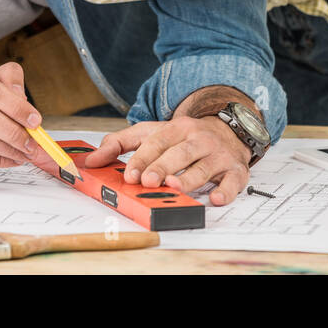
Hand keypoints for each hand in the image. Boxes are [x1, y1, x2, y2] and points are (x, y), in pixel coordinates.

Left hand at [84, 115, 250, 205]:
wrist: (228, 129)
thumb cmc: (184, 137)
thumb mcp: (153, 132)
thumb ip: (120, 143)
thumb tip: (91, 160)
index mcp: (177, 128)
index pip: (157, 142)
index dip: (143, 159)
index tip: (130, 175)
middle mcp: (199, 139)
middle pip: (180, 153)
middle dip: (163, 167)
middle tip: (149, 181)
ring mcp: (218, 154)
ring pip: (204, 167)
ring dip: (190, 178)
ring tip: (175, 187)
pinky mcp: (235, 169)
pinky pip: (233, 180)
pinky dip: (226, 190)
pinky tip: (216, 198)